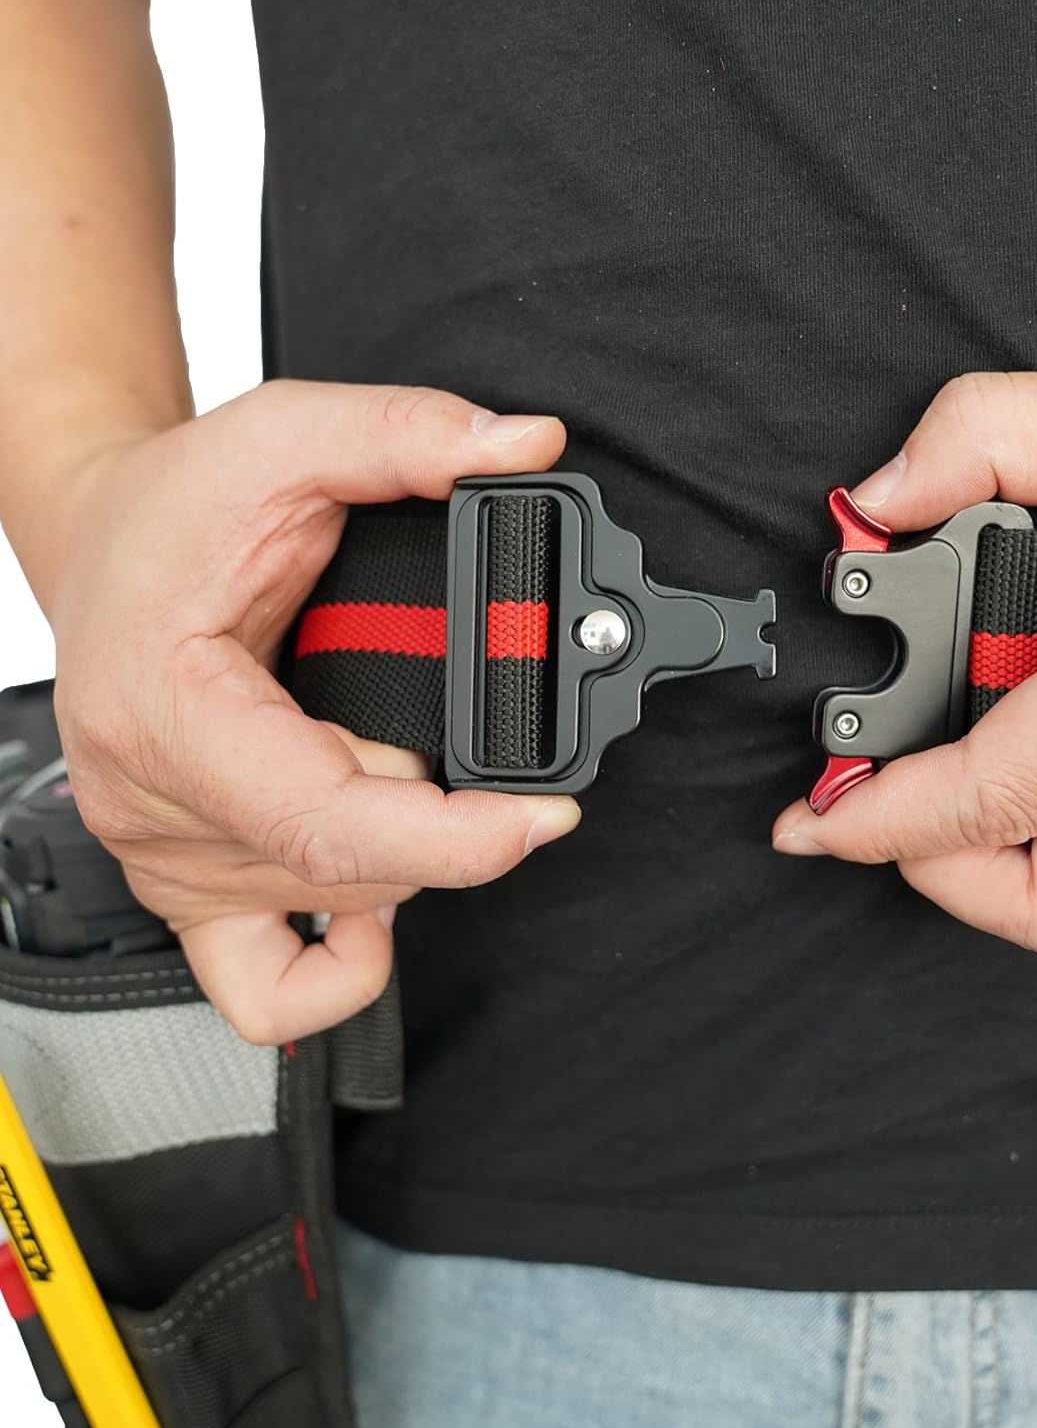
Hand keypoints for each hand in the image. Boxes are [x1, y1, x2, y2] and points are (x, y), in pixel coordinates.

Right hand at [42, 381, 580, 1042]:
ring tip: (403, 757)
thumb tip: (521, 446)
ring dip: (407, 850)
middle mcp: (153, 805)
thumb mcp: (283, 435)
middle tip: (463, 727)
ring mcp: (167, 860)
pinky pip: (266, 992)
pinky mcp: (188, 889)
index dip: (455, 837)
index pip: (323, 822)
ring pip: (337, 907)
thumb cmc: (169, 509)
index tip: (546, 813)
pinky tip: (379, 885)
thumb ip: (405, 435)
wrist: (100, 547)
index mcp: (166, 711)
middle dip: (444, 814)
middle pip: (351, 869)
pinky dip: (344, 962)